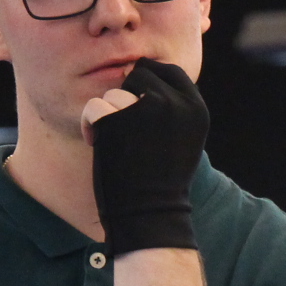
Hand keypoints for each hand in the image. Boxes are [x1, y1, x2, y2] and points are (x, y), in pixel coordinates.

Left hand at [85, 57, 206, 256]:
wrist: (149, 214)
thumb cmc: (162, 179)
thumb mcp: (183, 138)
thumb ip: (172, 106)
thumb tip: (138, 71)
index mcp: (196, 109)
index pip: (169, 71)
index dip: (150, 80)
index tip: (138, 100)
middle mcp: (175, 104)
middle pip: (139, 76)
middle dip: (127, 97)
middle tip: (125, 127)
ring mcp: (146, 110)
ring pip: (115, 92)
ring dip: (109, 114)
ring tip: (114, 141)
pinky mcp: (116, 120)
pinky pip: (94, 106)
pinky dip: (89, 124)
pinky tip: (96, 142)